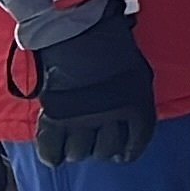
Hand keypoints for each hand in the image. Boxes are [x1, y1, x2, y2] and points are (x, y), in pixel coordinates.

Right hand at [32, 7, 155, 166]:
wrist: (79, 34)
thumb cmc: (113, 48)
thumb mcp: (137, 73)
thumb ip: (134, 97)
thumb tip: (129, 120)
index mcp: (136, 106)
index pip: (137, 140)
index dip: (129, 151)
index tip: (121, 155)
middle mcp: (111, 118)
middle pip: (106, 149)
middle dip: (101, 149)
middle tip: (95, 143)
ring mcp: (82, 119)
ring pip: (80, 152)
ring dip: (78, 150)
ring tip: (75, 141)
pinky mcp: (55, 118)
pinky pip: (52, 149)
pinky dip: (52, 155)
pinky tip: (55, 156)